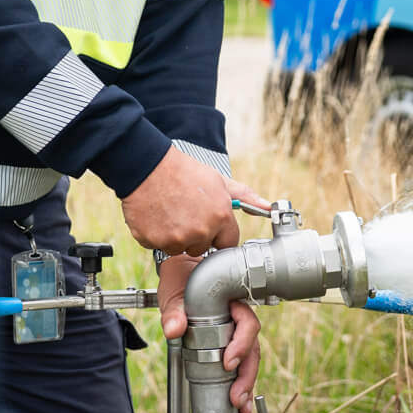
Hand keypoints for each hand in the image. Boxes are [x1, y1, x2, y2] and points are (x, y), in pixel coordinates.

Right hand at [120, 145, 269, 254]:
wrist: (145, 165)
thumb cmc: (181, 171)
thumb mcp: (217, 180)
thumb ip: (244, 196)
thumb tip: (267, 206)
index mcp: (220, 217)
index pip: (227, 243)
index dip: (217, 233)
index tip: (207, 224)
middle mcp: (201, 232)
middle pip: (202, 248)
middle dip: (195, 235)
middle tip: (183, 212)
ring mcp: (177, 239)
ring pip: (179, 248)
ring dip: (174, 236)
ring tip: (168, 211)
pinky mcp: (155, 242)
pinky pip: (158, 246)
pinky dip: (155, 234)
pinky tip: (154, 215)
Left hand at [156, 257, 260, 412]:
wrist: (178, 273)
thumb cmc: (179, 278)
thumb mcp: (174, 291)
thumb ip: (173, 309)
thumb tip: (174, 329)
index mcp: (231, 300)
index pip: (247, 322)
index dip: (241, 343)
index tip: (228, 362)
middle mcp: (238, 316)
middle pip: (252, 346)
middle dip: (246, 373)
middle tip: (237, 396)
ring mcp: (234, 330)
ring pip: (248, 357)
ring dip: (246, 381)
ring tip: (240, 404)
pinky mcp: (227, 341)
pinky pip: (239, 361)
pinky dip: (240, 380)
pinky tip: (238, 398)